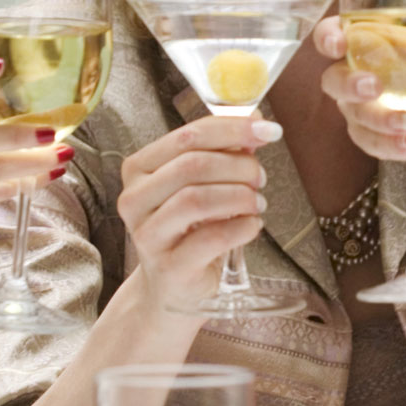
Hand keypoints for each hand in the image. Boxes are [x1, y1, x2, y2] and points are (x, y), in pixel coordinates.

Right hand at [116, 115, 275, 301]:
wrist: (173, 285)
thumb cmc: (190, 228)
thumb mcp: (204, 184)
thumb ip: (225, 152)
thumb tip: (256, 121)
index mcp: (140, 168)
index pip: (188, 135)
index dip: (233, 129)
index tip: (269, 130)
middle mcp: (135, 199)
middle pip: (192, 165)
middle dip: (239, 166)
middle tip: (261, 177)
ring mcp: (148, 235)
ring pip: (197, 199)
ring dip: (240, 195)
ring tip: (257, 202)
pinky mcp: (169, 266)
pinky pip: (211, 238)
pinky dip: (242, 226)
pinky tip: (252, 225)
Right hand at [312, 15, 405, 162]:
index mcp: (379, 41)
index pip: (339, 32)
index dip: (329, 35)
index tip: (338, 41)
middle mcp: (363, 72)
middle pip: (333, 77)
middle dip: (349, 83)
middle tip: (373, 86)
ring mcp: (365, 108)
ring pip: (352, 113)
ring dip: (378, 118)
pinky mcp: (373, 137)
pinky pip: (368, 141)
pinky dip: (387, 144)